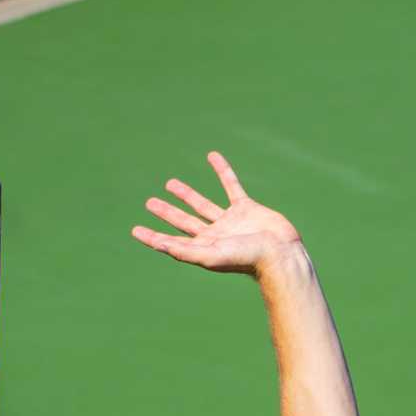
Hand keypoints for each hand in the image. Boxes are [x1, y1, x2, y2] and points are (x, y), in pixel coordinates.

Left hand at [131, 151, 300, 276]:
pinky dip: (222, 170)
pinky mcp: (246, 208)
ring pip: (203, 204)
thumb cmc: (246, 258)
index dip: (153, 237)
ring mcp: (230, 221)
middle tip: (150, 203)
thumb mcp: (211, 256)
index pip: (172, 242)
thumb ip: (184, 251)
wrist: (279, 253)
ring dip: (187, 194)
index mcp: (204, 249)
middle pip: (184, 222)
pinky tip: (212, 156)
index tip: (136, 230)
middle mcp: (214, 235)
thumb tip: (159, 245)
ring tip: (170, 183)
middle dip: (167, 213)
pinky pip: (230, 184)